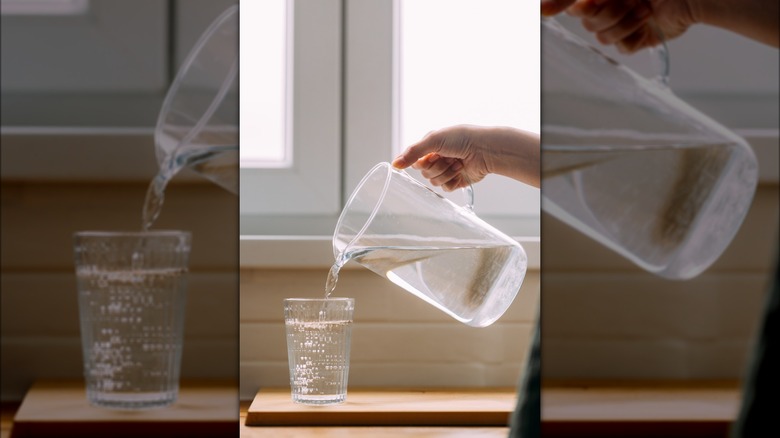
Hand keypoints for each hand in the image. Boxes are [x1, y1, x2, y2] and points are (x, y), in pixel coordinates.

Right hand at [392, 125, 539, 190]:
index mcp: (431, 147)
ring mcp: (447, 170)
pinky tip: (461, 171)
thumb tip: (394, 165)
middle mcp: (438, 159)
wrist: (485, 149)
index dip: (421, 162)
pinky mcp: (457, 181)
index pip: (415, 161)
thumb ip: (412, 152)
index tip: (431, 156)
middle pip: (424, 173)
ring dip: (445, 173)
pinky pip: (445, 188)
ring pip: (434, 182)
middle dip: (436, 167)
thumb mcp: (433, 140)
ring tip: (457, 163)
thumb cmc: (462, 138)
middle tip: (448, 158)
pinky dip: (452, 181)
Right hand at [541, 0, 697, 52]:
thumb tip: (542, 9)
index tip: (576, 7)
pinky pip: (622, 48)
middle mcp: (608, 5)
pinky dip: (634, 36)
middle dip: (608, 12)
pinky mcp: (638, 39)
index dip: (576, 8)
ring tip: (644, 9)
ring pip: (603, 39)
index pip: (572, 7)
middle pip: (587, 24)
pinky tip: (648, 22)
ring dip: (624, 23)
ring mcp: (623, 23)